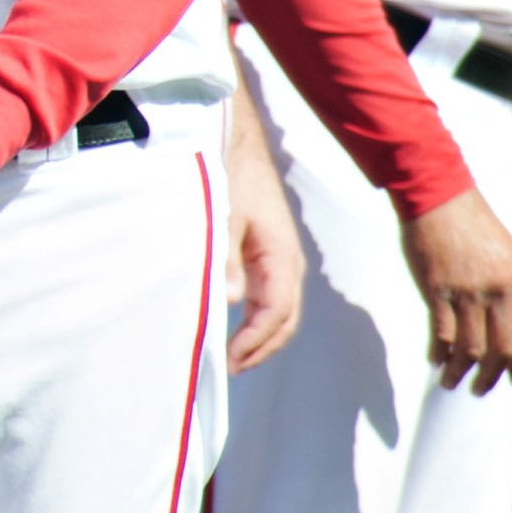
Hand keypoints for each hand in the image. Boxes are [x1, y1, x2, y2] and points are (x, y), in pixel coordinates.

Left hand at [226, 106, 303, 373]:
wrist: (238, 144)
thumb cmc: (233, 176)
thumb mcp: (224, 215)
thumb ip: (225, 258)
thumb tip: (228, 300)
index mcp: (282, 257)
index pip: (275, 313)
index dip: (254, 341)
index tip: (229, 360)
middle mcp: (287, 264)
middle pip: (283, 320)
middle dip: (260, 348)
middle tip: (229, 368)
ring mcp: (279, 260)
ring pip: (279, 311)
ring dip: (259, 337)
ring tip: (232, 357)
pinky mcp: (267, 255)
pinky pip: (269, 296)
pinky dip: (256, 318)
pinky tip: (236, 328)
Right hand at [398, 189, 511, 394]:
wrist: (438, 195)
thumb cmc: (469, 220)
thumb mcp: (505, 252)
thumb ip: (510, 285)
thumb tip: (506, 320)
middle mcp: (500, 291)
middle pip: (503, 349)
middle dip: (492, 376)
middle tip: (480, 390)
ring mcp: (469, 292)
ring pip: (471, 348)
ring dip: (460, 371)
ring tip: (450, 381)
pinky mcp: (438, 290)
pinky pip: (442, 334)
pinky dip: (439, 352)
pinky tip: (434, 359)